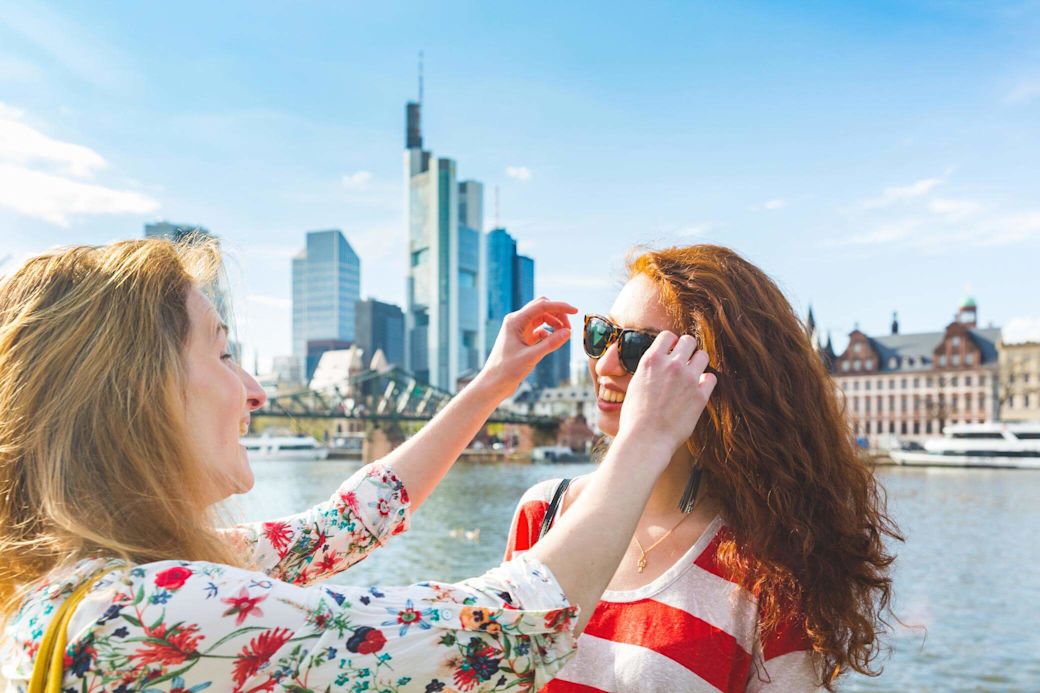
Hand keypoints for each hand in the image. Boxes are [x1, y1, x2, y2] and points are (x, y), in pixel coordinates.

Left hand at [476, 297, 576, 397]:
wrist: (494, 383)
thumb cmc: (507, 370)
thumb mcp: (531, 356)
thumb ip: (551, 343)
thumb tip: (568, 332)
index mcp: (515, 321)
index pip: (541, 306)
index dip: (560, 307)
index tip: (575, 311)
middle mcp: (516, 322)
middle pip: (542, 308)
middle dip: (558, 314)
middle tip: (569, 328)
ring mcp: (519, 330)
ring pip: (541, 318)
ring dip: (554, 324)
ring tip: (564, 335)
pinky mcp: (522, 339)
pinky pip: (539, 329)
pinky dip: (548, 333)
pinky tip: (552, 342)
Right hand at [615, 331, 716, 462]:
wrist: (645, 439)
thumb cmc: (635, 417)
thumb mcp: (635, 385)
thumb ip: (650, 370)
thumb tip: (658, 365)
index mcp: (651, 360)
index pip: (668, 335)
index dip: (671, 343)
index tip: (671, 352)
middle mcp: (671, 364)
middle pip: (689, 341)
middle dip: (687, 350)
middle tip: (684, 363)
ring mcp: (688, 378)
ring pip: (703, 355)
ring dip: (698, 363)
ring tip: (692, 375)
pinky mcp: (700, 395)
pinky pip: (711, 378)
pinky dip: (706, 382)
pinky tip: (699, 389)